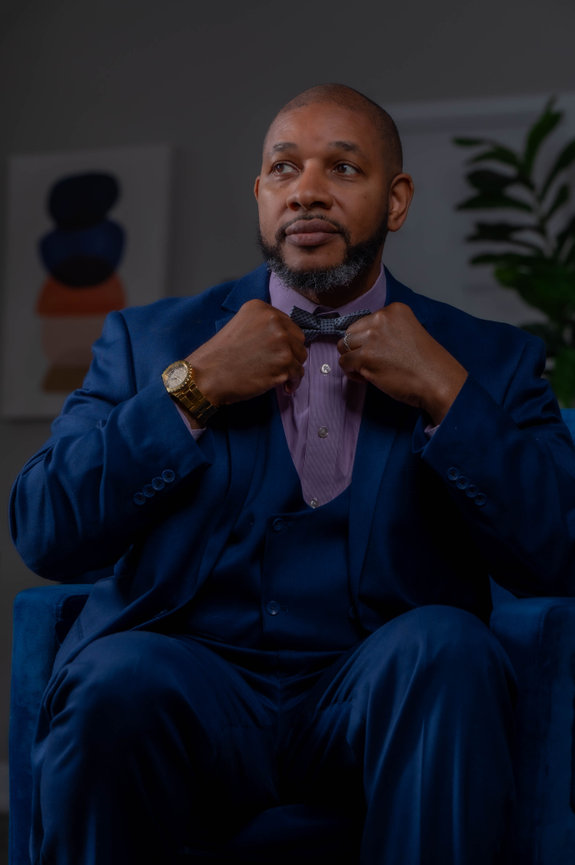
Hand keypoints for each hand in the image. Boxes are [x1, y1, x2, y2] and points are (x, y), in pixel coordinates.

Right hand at [185, 300, 306, 405]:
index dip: (284, 340)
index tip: (278, 351)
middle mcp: (274, 321)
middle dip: (291, 352)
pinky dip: (293, 382)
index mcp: (261, 309)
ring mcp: (281, 342)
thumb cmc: (220, 356)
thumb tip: (286, 337)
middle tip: (278, 364)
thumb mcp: (239, 326)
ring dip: (292, 368)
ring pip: (301, 356)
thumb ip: (262, 326)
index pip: (287, 323)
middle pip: (298, 338)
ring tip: (280, 376)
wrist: (207, 376)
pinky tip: (284, 386)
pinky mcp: (284, 364)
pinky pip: (298, 373)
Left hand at [337, 303, 467, 423]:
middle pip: (350, 332)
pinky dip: (351, 372)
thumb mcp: (409, 332)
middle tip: (371, 363)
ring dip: (352, 360)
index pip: (364, 322)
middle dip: (356, 349)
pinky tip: (366, 378)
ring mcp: (372, 337)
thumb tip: (361, 341)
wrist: (437, 380)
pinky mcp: (365, 357)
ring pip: (343, 347)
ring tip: (367, 370)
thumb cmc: (426, 363)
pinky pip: (344, 363)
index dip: (367, 339)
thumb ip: (387, 330)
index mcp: (394, 310)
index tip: (379, 352)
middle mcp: (381, 319)